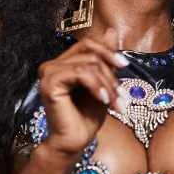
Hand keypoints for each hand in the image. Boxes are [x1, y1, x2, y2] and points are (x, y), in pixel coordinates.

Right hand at [38, 28, 127, 158]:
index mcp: (63, 63)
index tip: (125, 65)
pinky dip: (97, 86)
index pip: (88, 44)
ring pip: (88, 63)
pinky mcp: (50, 83)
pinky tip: (103, 100)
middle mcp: (52, 65)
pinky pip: (80, 74)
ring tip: (115, 102)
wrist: (75, 142)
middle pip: (89, 51)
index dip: (108, 51)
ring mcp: (49, 73)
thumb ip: (105, 59)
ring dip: (107, 83)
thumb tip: (111, 31)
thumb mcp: (103, 83)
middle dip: (110, 71)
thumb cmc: (87, 116)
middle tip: (121, 94)